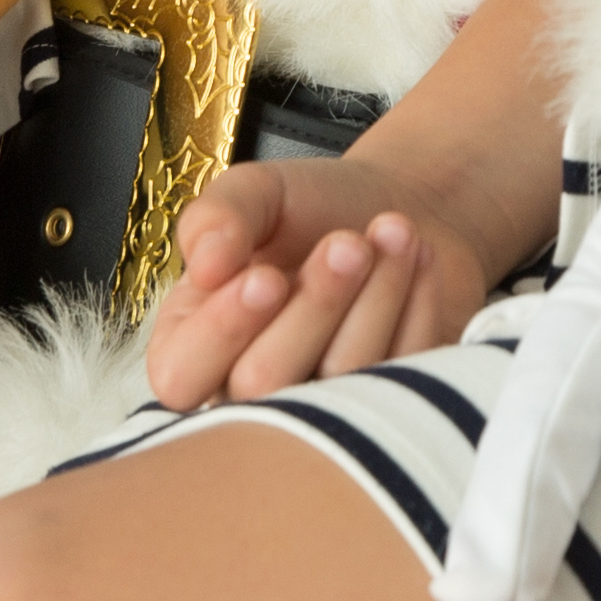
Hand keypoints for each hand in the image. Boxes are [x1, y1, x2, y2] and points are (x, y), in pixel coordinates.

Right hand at [140, 146, 523, 411]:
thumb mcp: (256, 192)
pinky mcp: (389, 406)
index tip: (268, 276)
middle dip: (313, 307)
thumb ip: (217, 217)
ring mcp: (320, 408)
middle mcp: (247, 389)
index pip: (181, 374)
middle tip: (349, 243)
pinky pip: (401, 381)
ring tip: (394, 229)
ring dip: (374, 300)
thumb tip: (204, 267)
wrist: (397, 202)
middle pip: (263, 386)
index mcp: (192, 341)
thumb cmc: (311, 203)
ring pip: (338, 387)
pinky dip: (416, 310)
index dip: (223, 331)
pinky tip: (420, 258)